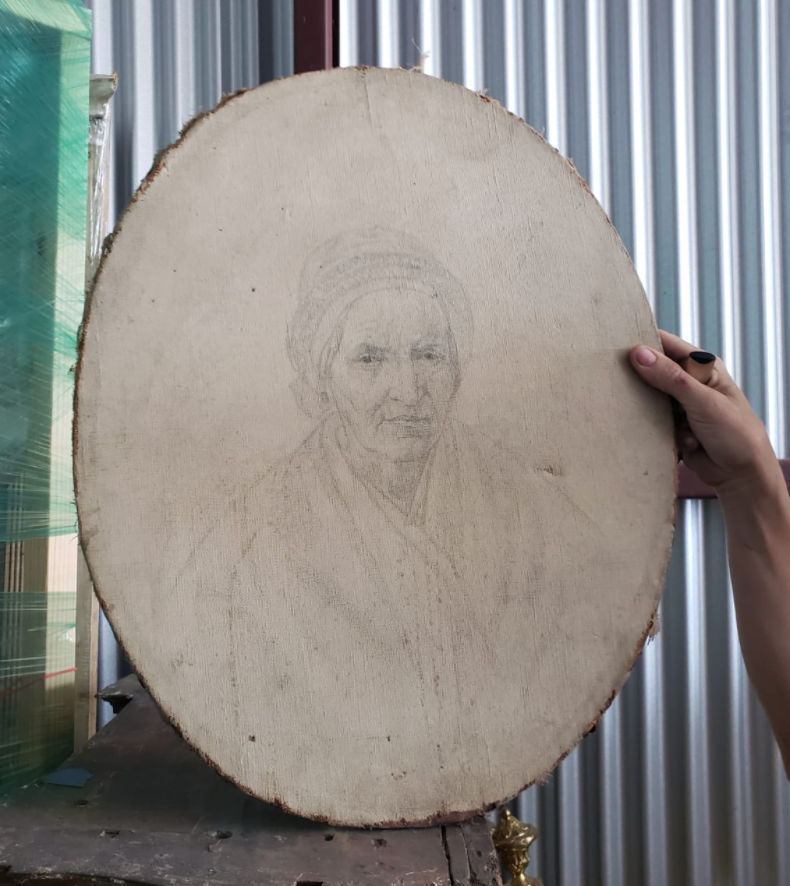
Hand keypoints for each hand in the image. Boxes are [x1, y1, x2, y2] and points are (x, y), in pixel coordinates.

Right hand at [629, 330, 776, 495]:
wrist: (740, 476)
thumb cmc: (737, 434)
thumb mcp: (704, 401)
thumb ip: (671, 377)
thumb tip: (639, 354)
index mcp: (702, 367)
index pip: (667, 346)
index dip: (643, 344)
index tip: (616, 348)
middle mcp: (689, 383)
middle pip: (653, 371)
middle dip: (638, 378)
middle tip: (618, 382)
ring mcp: (678, 405)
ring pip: (647, 398)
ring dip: (648, 408)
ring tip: (652, 416)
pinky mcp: (670, 425)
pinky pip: (649, 420)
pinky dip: (655, 428)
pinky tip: (673, 438)